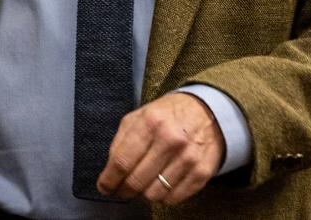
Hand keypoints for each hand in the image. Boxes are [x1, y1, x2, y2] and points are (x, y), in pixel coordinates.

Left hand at [95, 92, 224, 205]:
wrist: (207, 112)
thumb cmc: (167, 116)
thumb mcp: (139, 116)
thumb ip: (121, 140)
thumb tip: (109, 171)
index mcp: (150, 122)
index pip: (122, 161)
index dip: (109, 180)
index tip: (104, 187)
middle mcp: (170, 140)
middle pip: (136, 181)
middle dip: (124, 190)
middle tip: (122, 189)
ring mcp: (188, 157)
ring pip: (154, 194)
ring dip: (144, 194)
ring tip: (143, 185)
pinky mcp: (201, 172)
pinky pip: (174, 198)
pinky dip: (163, 196)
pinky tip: (161, 185)